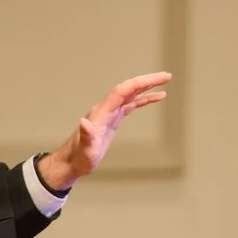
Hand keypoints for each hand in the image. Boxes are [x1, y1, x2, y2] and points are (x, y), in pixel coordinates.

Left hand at [36, 72, 169, 192]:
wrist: (71, 161)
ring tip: (165, 82)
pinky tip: (155, 98)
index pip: (122, 92)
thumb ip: (87, 136)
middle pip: (128, 89)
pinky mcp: (113, 119)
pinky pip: (131, 105)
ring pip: (131, 95)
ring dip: (147, 87)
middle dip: (147, 81)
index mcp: (101, 113)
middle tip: (166, 76)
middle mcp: (106, 109)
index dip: (138, 83)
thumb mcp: (85, 150)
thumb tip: (84, 122)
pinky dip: (143, 100)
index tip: (155, 79)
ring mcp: (110, 113)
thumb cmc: (79, 157)